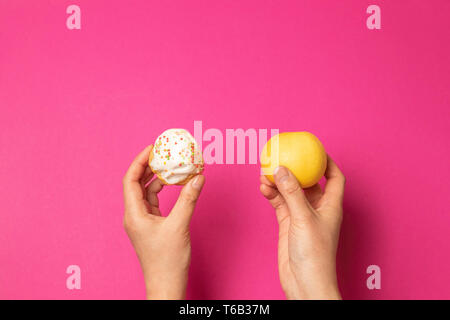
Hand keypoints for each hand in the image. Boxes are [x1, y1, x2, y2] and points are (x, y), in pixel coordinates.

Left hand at [123, 145, 204, 299]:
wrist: (166, 284)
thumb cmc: (167, 261)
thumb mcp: (179, 225)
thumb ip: (189, 199)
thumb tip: (198, 178)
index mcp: (134, 214)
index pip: (130, 180)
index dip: (139, 161)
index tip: (152, 149)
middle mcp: (135, 215)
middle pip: (136, 183)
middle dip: (149, 167)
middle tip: (162, 153)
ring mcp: (143, 220)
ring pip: (146, 192)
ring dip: (157, 178)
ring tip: (171, 167)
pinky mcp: (152, 225)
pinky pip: (154, 201)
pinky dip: (163, 191)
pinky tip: (174, 185)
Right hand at [260, 156, 344, 299]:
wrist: (304, 282)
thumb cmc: (315, 254)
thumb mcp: (303, 218)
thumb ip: (291, 192)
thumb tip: (281, 168)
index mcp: (330, 205)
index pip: (334, 177)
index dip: (328, 162)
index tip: (315, 149)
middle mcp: (317, 208)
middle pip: (308, 182)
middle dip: (295, 169)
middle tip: (282, 157)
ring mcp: (301, 216)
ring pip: (289, 191)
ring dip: (278, 182)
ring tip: (265, 172)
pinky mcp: (288, 224)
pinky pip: (279, 203)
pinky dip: (271, 195)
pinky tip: (263, 188)